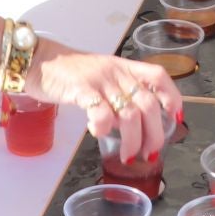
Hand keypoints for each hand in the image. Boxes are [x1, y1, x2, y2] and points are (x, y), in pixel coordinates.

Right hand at [28, 40, 183, 163]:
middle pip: (147, 103)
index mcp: (123, 67)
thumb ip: (117, 95)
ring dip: (132, 140)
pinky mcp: (80, 89)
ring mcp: (99, 80)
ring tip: (128, 154)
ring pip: (129, 113)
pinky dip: (104, 128)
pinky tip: (97, 133)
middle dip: (153, 133)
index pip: (158, 75)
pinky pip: (101, 112)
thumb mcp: (101, 77)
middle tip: (149, 152)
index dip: (173, 96)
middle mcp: (115, 72)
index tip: (176, 117)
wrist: (37, 60)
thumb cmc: (68, 73)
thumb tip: (132, 125)